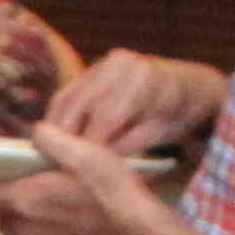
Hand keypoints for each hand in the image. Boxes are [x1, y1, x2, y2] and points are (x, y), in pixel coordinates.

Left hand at [17, 121, 178, 234]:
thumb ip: (52, 140)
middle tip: (13, 180)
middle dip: (0, 198)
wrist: (141, 233)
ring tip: (36, 197)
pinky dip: (39, 230)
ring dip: (19, 216)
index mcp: (26, 200)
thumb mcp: (84, 151)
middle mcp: (28, 228)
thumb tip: (36, 133)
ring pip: (16, 232)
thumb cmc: (113, 192)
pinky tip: (59, 216)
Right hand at [35, 48, 212, 154]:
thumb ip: (125, 146)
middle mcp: (120, 64)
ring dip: (53, 130)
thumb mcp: (159, 135)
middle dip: (63, 139)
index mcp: (143, 80)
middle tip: (52, 169)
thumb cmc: (177, 114)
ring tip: (48, 158)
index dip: (85, 147)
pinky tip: (53, 141)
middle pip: (78, 106)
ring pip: (65, 100)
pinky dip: (57, 118)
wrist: (186, 86)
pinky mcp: (92, 68)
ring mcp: (103, 62)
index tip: (71, 172)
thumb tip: (89, 166)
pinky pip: (66, 95)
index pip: (105, 118)